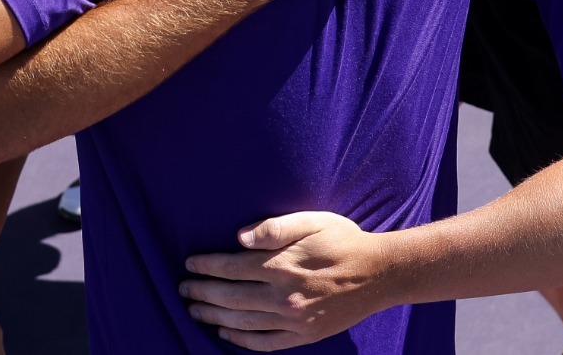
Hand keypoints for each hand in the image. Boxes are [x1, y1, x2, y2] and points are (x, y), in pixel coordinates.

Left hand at [181, 211, 386, 348]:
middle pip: (230, 297)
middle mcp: (284, 296)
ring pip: (243, 321)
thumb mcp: (311, 221)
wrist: (380, 274)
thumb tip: (239, 236)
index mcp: (282, 265)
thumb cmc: (343, 240)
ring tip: (194, 309)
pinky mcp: (304, 335)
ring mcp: (294, 320)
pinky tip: (225, 333)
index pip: (231, 267)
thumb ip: (274, 227)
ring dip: (214, 316)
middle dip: (202, 292)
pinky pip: (265, 343)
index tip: (189, 263)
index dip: (206, 266)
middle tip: (182, 289)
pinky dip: (241, 340)